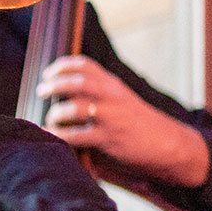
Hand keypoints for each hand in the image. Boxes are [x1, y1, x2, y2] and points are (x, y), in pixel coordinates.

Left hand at [37, 56, 209, 186]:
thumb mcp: (122, 100)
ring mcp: (111, 118)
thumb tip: (63, 95)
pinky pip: (76, 136)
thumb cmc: (140, 124)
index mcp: (113, 86)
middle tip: (41, 91)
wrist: (170, 145)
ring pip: (73, 108)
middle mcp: (112, 97)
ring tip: (52, 121)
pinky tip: (52, 137)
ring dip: (56, 114)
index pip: (86, 65)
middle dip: (54, 84)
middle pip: (77, 82)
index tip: (48, 73)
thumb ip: (99, 95)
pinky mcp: (109, 139)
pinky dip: (60, 136)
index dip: (63, 66)